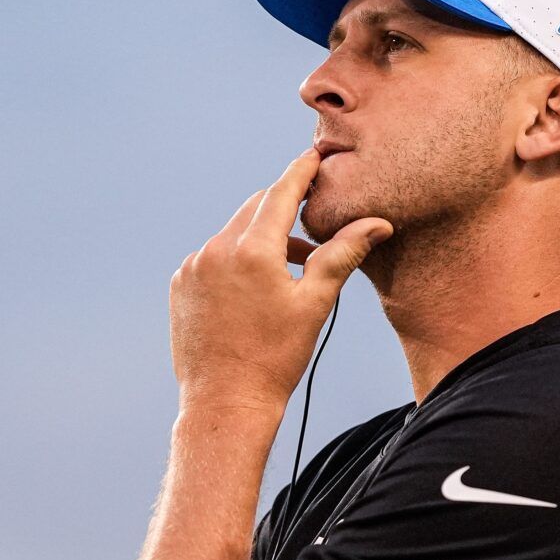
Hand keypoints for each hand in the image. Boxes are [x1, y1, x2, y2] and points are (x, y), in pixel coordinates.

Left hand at [169, 149, 393, 413]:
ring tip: (289, 267)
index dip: (301, 171)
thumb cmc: (276, 358)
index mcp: (252, 250)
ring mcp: (193, 268)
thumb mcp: (315, 303)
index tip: (314, 155)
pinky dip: (234, 261)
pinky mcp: (181, 286)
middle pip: (255, 209)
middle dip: (282, 208)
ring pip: (232, 235)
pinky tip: (253, 289)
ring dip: (260, 240)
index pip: (281, 192)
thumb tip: (378, 222)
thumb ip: (342, 254)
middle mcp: (216, 250)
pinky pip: (211, 258)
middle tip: (310, 217)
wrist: (226, 404)